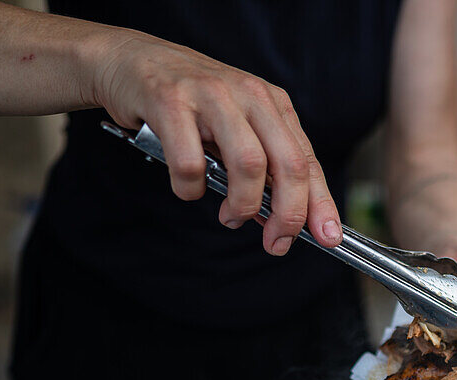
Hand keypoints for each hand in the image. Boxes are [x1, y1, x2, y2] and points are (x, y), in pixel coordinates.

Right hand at [88, 31, 340, 254]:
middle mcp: (249, 95)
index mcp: (272, 103)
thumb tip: (281, 218)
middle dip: (288, 214)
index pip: (308, 161)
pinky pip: (190, 163)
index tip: (328, 237)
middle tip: (276, 242)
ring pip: (249, 164)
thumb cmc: (188, 103)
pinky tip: (187, 187)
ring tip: (230, 217)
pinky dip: (190, 189)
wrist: (128, 60)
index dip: (321, 203)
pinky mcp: (171, 102)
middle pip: (288, 165)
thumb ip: (262, 168)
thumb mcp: (236, 128)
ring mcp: (212, 96)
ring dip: (242, 205)